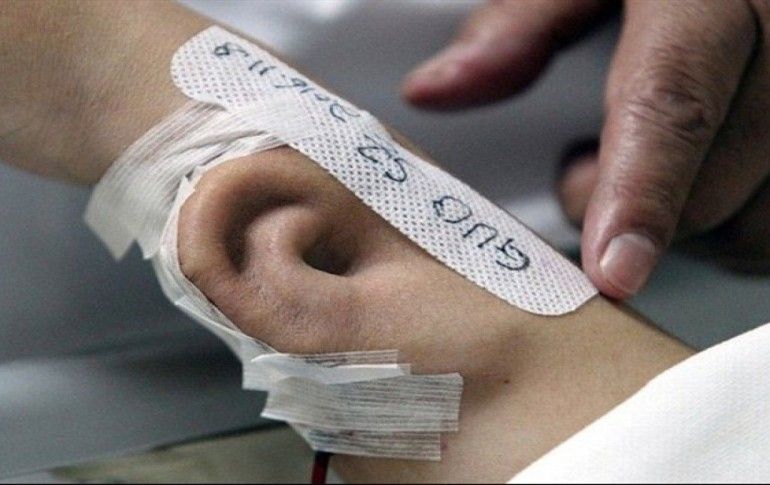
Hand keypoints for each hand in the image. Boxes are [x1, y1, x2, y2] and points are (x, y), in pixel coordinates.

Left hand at [403, 0, 769, 297]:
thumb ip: (518, 24)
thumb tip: (435, 90)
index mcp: (717, 0)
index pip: (673, 107)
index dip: (641, 196)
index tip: (612, 273)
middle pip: (707, 189)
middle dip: (621, 209)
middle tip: (583, 167)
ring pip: (749, 225)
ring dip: (677, 225)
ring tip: (647, 167)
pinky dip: (726, 227)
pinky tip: (700, 181)